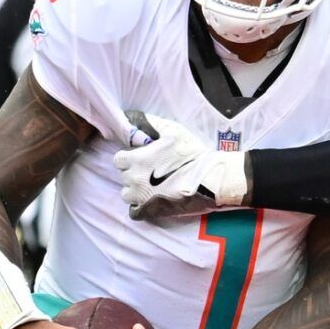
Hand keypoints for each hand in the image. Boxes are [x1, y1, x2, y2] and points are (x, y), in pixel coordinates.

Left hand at [115, 110, 243, 221]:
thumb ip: (150, 123)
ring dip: (134, 191)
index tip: (140, 158)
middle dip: (134, 173)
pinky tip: (149, 201)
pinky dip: (139, 207)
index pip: (119, 160)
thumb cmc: (192, 153)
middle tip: (150, 172)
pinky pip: (134, 212)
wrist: (210, 179)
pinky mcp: (150, 211)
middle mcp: (134, 179)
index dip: (129, 158)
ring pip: (126, 195)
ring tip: (150, 187)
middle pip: (123, 177)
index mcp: (137, 159)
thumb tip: (131, 116)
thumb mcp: (172, 131)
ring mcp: (141, 197)